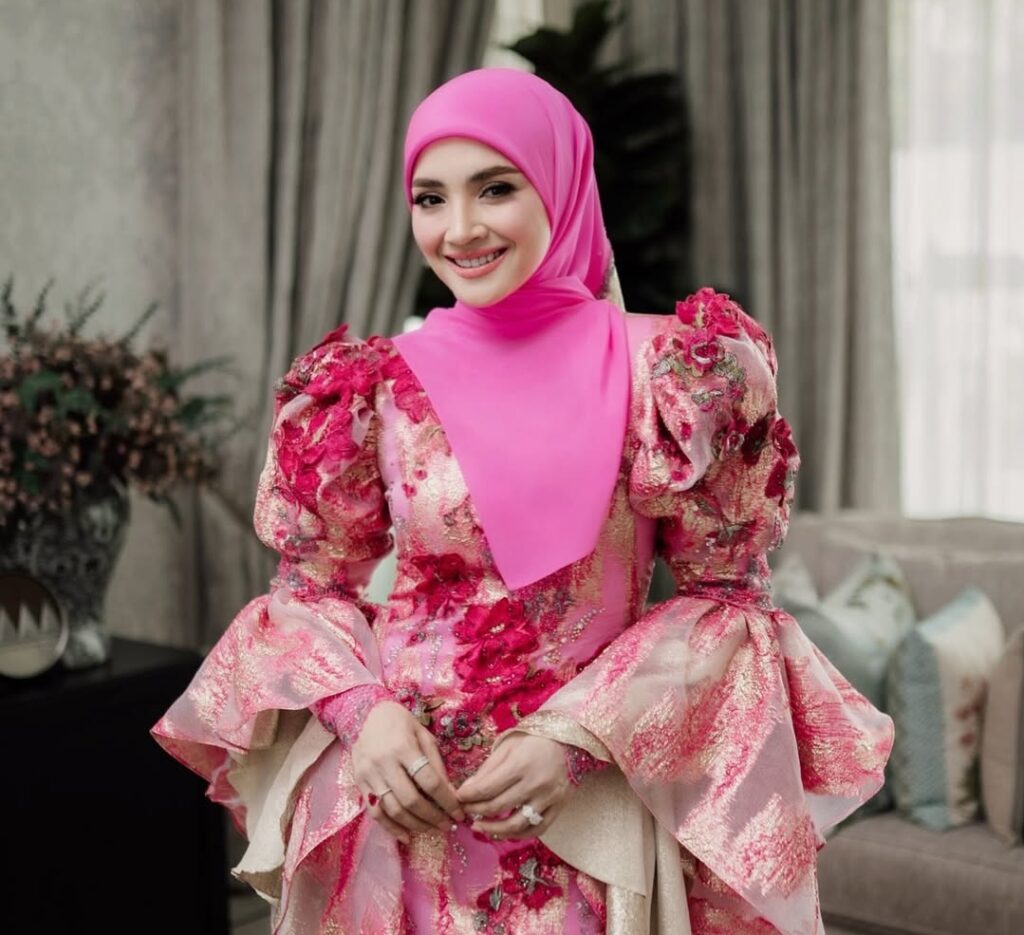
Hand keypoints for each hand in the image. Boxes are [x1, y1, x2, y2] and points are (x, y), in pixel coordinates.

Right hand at [351, 701, 465, 843]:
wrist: (366, 715)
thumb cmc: (401, 723)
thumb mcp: (424, 736)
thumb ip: (436, 764)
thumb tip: (451, 794)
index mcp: (404, 747)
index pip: (429, 781)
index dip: (447, 801)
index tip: (459, 813)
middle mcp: (384, 763)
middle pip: (410, 800)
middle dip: (432, 817)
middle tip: (448, 825)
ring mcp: (369, 775)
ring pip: (392, 810)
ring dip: (415, 825)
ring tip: (432, 829)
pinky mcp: (359, 784)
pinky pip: (375, 813)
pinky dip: (391, 828)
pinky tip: (407, 836)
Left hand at [456, 734, 571, 839]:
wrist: (570, 741)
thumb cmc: (535, 740)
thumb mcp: (508, 746)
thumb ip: (488, 769)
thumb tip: (467, 790)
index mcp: (520, 764)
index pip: (486, 788)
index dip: (468, 796)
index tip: (458, 797)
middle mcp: (535, 783)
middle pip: (498, 807)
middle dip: (476, 811)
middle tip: (465, 810)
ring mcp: (549, 798)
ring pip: (516, 825)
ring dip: (493, 829)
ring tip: (478, 827)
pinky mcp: (559, 808)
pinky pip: (536, 829)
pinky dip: (517, 835)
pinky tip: (503, 831)